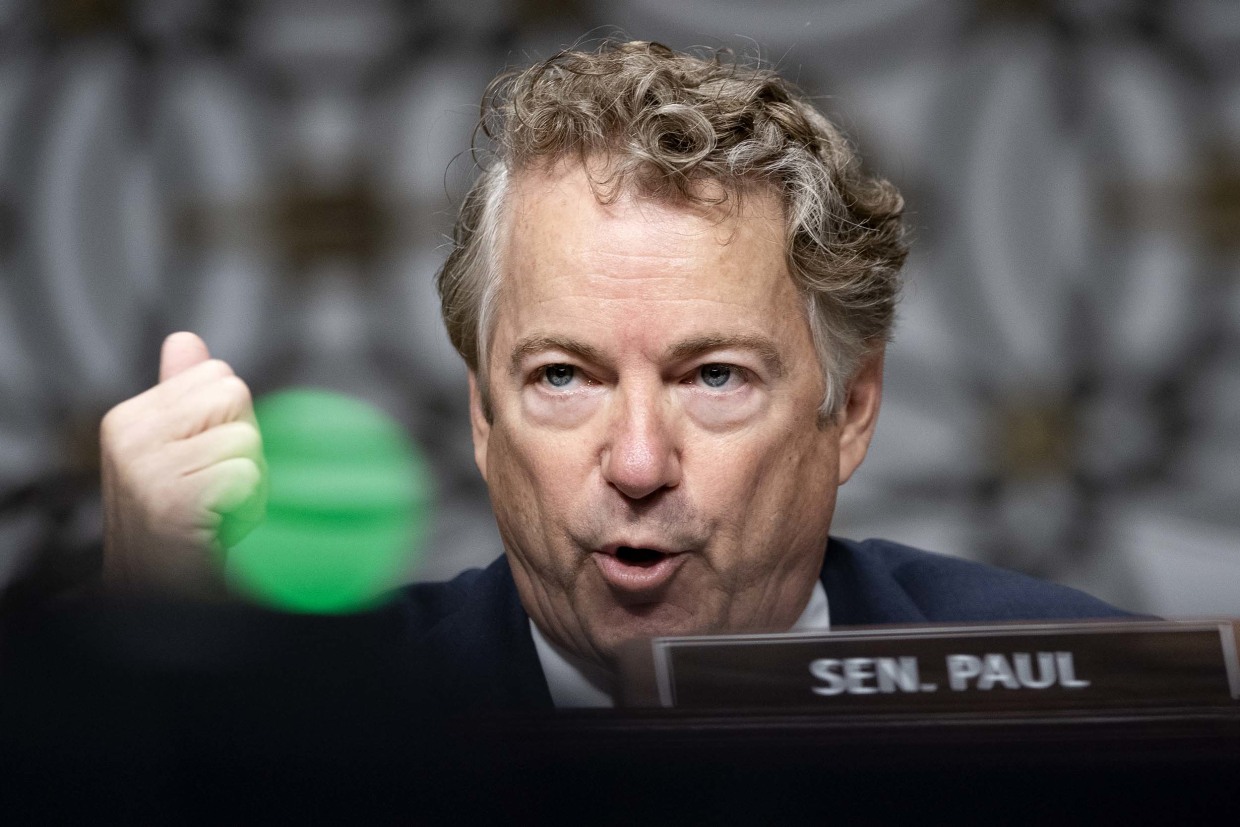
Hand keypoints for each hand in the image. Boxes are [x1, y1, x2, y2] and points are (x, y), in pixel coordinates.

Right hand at [101, 332, 265, 596]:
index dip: (230, 424)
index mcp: (129, 417)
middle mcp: (128, 436)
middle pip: (235, 394)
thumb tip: (186, 340)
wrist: (162, 599)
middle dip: (243, 446)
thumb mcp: (180, 454)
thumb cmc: (184, 528)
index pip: (219, 375)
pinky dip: (247, 508)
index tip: (205, 468)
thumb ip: (183, 396)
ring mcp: (146, 467)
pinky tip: (217, 531)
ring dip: (248, 482)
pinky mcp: (172, 499)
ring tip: (216, 514)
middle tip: (215, 492)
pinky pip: (247, 475)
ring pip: (246, 438)